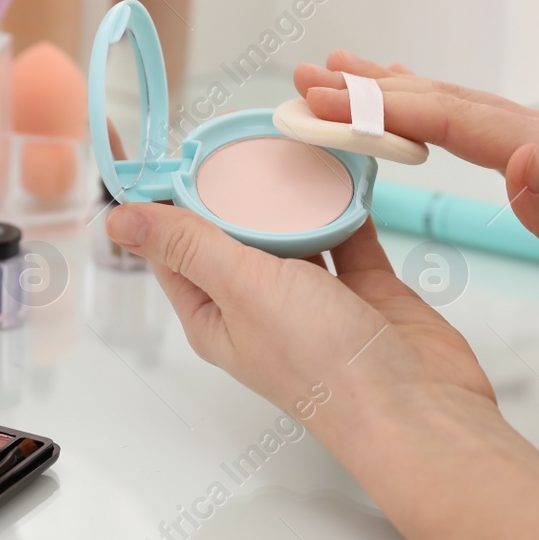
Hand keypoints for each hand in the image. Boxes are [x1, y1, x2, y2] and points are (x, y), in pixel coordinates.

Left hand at [106, 163, 538, 539]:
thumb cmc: (325, 367)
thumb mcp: (243, 290)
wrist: (417, 409)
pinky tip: (343, 166)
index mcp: (215, 312)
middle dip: (235, 182)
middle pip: (235, 229)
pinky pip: (346, 230)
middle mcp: (259, 304)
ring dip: (292, 189)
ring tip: (292, 138)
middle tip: (240, 130)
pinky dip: (345, 201)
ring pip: (292, 226)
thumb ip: (189, 244)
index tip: (171, 145)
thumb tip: (121, 219)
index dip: (168, 196)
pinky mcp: (364, 287)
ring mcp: (314, 296)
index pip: (175, 244)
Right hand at [295, 51, 538, 378]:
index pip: (455, 120)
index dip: (383, 108)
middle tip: (306, 77)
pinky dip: (429, 110)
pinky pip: (475, 125)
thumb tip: (514, 156)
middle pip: (447, 99)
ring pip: (458, 106)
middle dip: (371, 87)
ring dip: (395, 90)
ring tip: (339, 73)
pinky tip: (413, 108)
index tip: (324, 100)